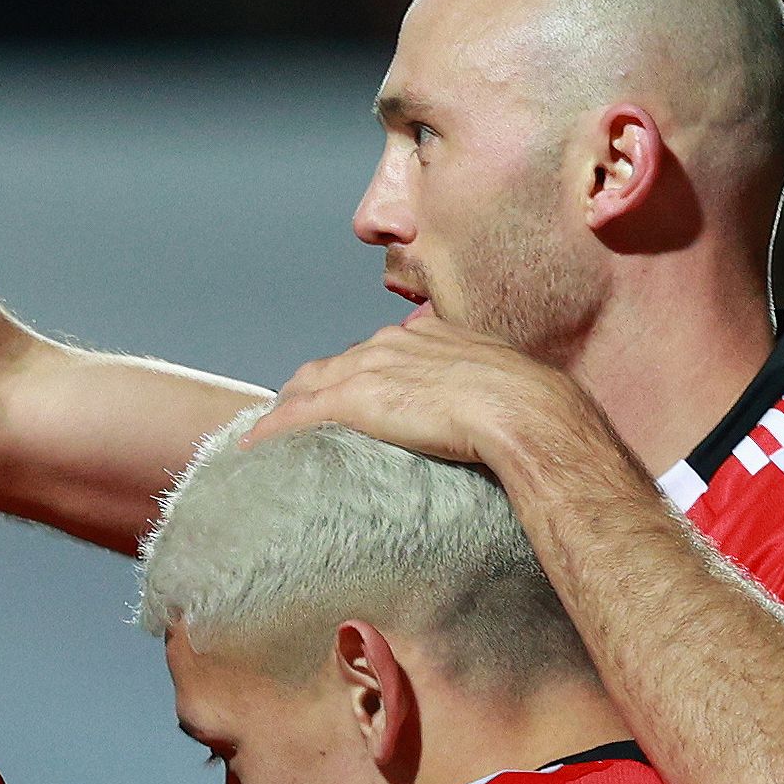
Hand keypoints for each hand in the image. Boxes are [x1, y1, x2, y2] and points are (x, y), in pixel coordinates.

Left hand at [258, 317, 596, 471]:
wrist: (525, 409)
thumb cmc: (528, 405)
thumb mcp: (499, 384)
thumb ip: (478, 392)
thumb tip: (484, 418)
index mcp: (424, 337)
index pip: (369, 353)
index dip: (348, 375)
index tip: (339, 394)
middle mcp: (390, 344)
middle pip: (331, 365)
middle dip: (307, 390)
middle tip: (290, 418)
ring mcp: (371, 368)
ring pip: (309, 386)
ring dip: (285, 410)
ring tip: (268, 435)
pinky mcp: (357, 399)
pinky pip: (300, 414)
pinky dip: (274, 430)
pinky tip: (255, 447)